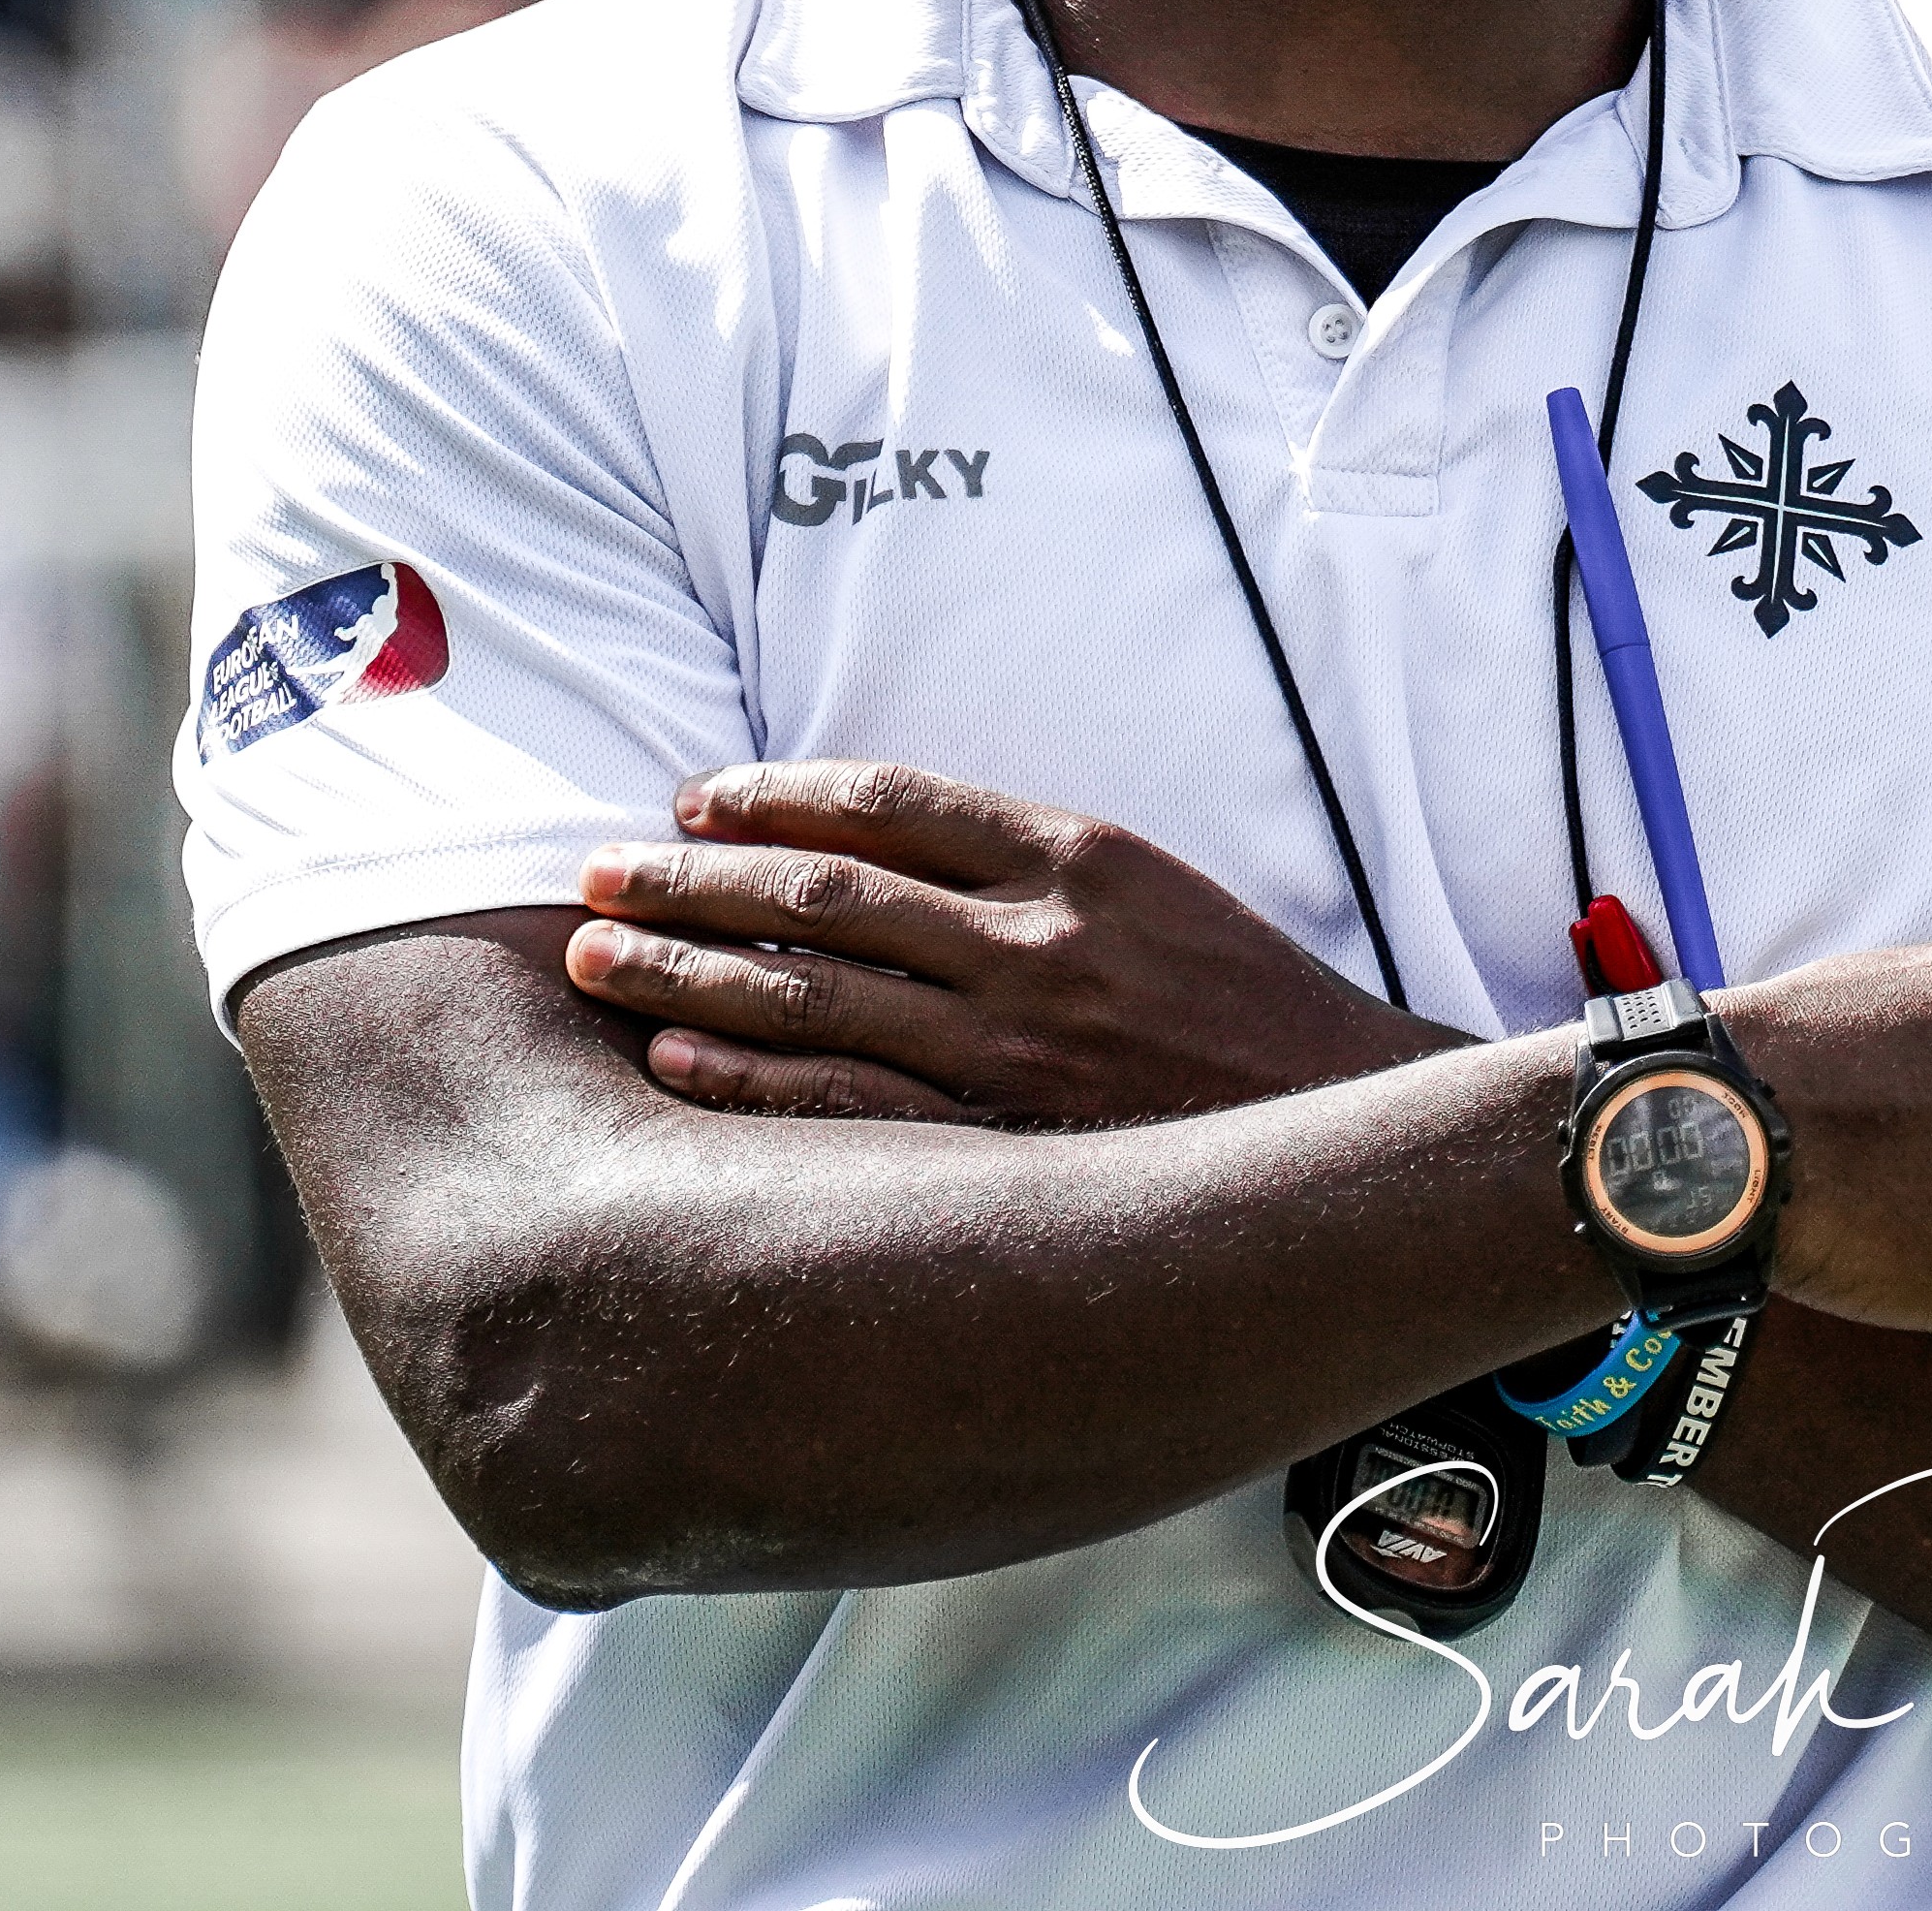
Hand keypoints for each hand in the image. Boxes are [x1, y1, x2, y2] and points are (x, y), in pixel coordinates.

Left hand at [568, 762, 1453, 1123]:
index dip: (771, 793)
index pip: (887, 801)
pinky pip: (852, 1106)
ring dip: (688, 974)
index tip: (691, 799)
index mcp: (1073, 854)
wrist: (1339, 1117)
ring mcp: (1017, 1047)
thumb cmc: (1235, 996)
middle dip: (690, 879)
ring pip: (814, 995)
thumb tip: (870, 841)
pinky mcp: (1008, 1139)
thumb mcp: (1147, 883)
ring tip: (593, 960)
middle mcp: (1036, 940)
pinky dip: (752, 1084)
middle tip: (592, 873)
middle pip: (822, 891)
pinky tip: (674, 1068)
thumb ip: (1021, 861)